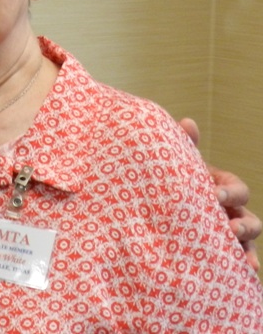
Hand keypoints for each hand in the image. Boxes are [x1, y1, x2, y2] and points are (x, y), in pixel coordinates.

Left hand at [180, 118, 260, 270]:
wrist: (148, 200)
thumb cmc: (167, 178)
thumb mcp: (175, 163)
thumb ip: (183, 145)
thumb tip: (187, 123)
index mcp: (222, 186)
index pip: (237, 188)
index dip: (229, 191)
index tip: (214, 194)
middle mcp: (230, 211)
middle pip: (249, 218)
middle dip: (243, 223)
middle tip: (229, 226)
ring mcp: (226, 232)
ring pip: (247, 242)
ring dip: (247, 248)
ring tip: (242, 259)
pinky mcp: (219, 251)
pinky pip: (236, 261)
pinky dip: (243, 266)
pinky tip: (245, 274)